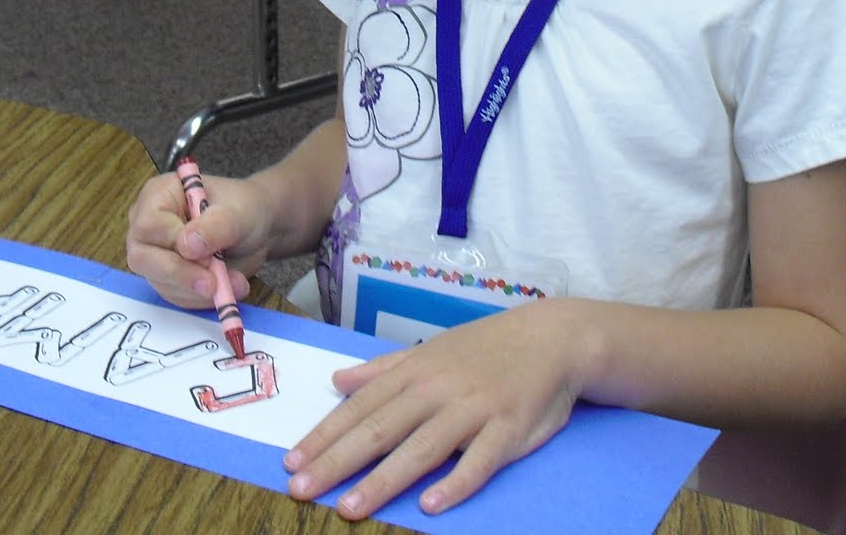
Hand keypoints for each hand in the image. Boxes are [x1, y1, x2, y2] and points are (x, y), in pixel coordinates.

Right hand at [123, 171, 273, 307]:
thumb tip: (186, 246)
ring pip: (161, 282)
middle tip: (214, 285)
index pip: (148, 224)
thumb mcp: (237, 213)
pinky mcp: (165, 279)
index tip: (206, 254)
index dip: (174, 242)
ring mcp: (153, 255)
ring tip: (234, 282)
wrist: (255, 229)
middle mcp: (147, 226)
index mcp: (158, 195)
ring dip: (198, 291)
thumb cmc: (243, 209)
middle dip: (182, 275)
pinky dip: (201, 299)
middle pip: (143, 258)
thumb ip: (214, 226)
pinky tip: (226, 289)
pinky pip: (175, 296)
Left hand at [285, 300, 592, 519]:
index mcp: (416, 371)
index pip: (361, 408)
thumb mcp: (432, 350)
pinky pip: (479, 462)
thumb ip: (383, 369)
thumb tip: (337, 381)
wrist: (554, 338)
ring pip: (422, 449)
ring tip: (350, 508)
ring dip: (384, 480)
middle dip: (337, 462)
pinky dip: (456, 483)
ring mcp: (474, 409)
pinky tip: (431, 506)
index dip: (324, 436)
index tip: (291, 463)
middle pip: (380, 430)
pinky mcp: (508, 430)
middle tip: (300, 490)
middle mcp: (438, 389)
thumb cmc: (489, 347)